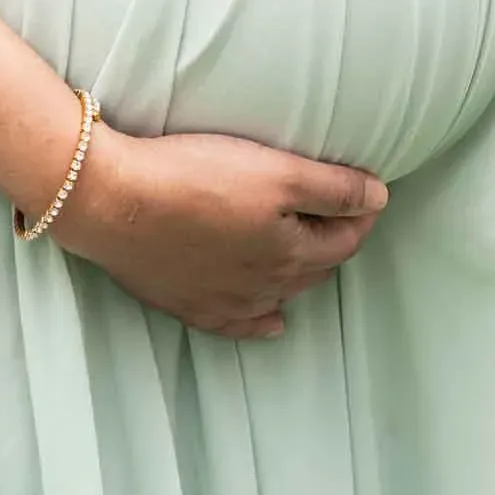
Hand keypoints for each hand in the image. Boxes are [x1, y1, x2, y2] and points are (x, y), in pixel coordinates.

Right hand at [53, 121, 388, 338]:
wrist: (115, 201)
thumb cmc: (196, 176)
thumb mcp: (277, 172)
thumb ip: (333, 188)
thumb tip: (380, 198)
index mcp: (291, 253)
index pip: (344, 237)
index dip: (360, 211)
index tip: (367, 191)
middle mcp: (265, 286)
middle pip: (315, 266)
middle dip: (333, 239)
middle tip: (340, 213)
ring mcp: (225, 301)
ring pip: (281, 292)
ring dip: (300, 273)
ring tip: (309, 251)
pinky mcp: (189, 305)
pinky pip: (241, 323)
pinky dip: (262, 319)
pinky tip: (272, 318)